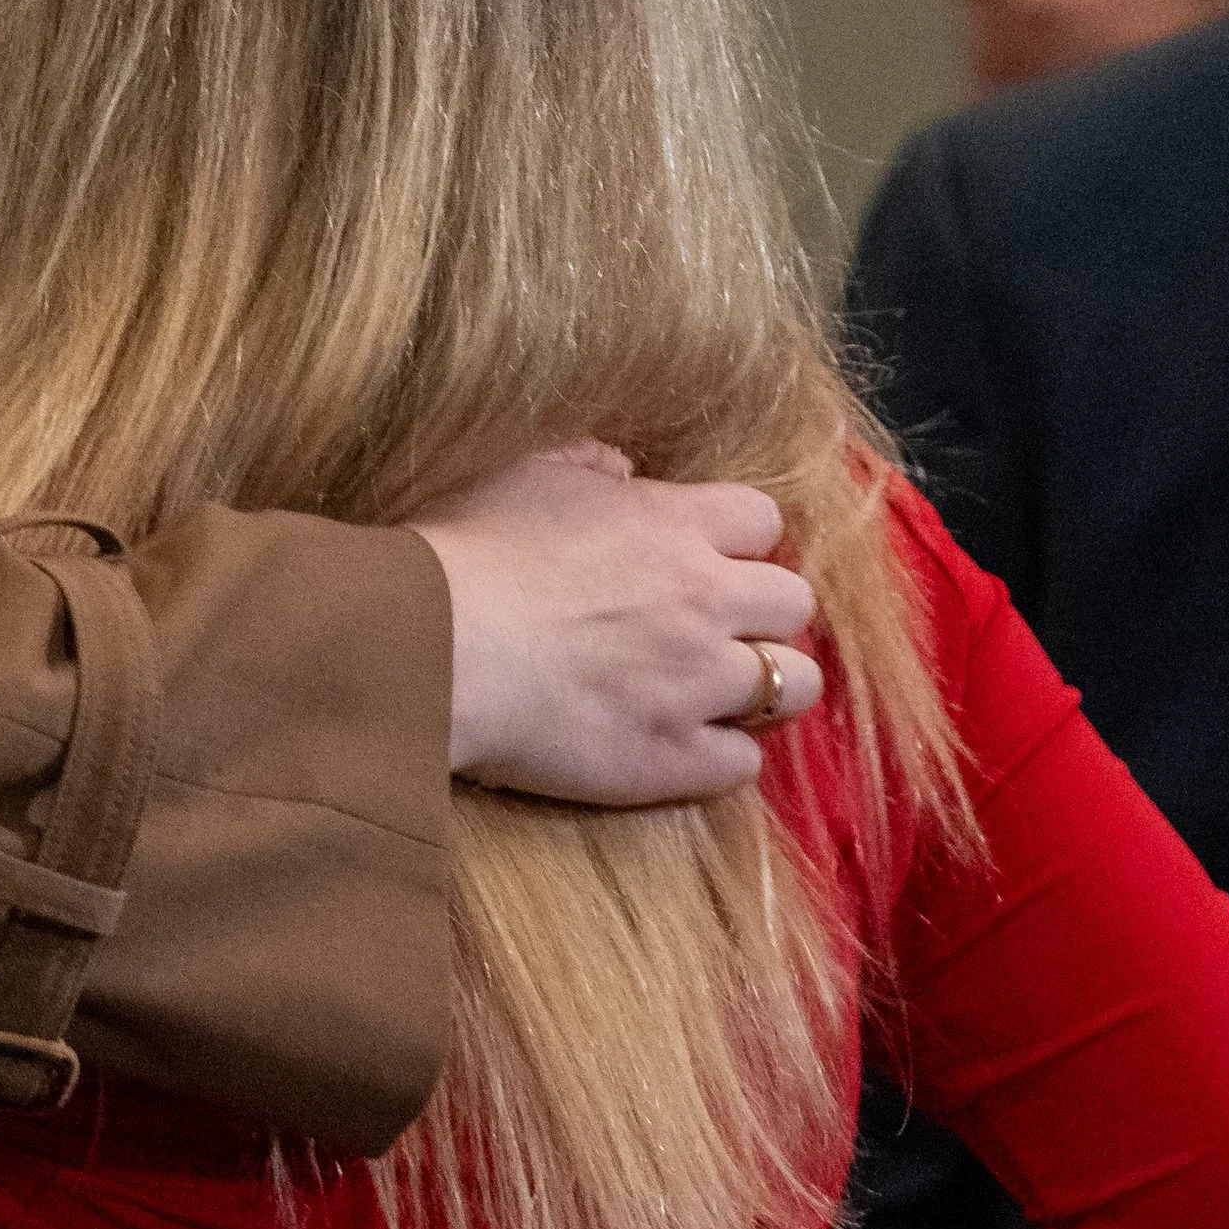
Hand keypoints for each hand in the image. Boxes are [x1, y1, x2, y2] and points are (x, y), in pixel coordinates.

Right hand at [413, 442, 823, 803]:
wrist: (434, 647)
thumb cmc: (467, 548)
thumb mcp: (525, 472)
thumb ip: (588, 464)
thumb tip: (623, 468)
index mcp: (676, 524)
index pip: (762, 521)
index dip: (736, 544)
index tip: (703, 560)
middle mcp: (707, 599)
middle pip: (793, 604)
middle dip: (763, 615)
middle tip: (715, 630)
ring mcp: (698, 684)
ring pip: (793, 686)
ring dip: (764, 687)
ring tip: (719, 696)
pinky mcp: (674, 758)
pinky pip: (744, 765)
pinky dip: (721, 757)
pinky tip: (683, 750)